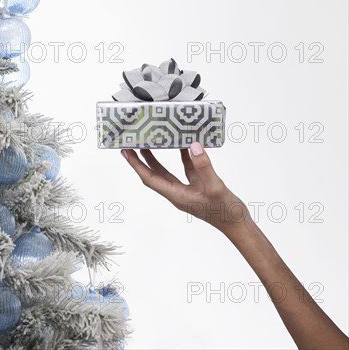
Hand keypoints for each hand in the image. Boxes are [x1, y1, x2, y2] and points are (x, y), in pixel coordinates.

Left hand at [121, 142, 250, 235]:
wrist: (238, 225)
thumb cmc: (225, 212)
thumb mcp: (214, 187)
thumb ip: (203, 167)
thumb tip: (194, 147)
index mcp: (176, 195)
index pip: (150, 178)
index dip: (137, 165)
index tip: (126, 152)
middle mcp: (177, 192)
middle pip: (154, 174)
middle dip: (142, 159)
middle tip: (133, 143)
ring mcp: (187, 189)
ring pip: (168, 171)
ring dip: (159, 157)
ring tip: (151, 141)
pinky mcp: (198, 186)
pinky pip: (186, 169)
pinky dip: (184, 156)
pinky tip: (184, 144)